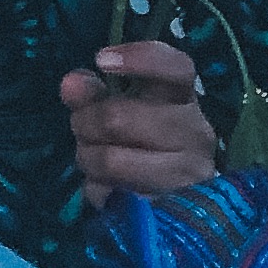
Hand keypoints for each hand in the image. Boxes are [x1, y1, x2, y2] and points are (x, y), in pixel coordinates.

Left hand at [65, 41, 221, 204]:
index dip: (139, 59)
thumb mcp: (119, 108)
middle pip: (118, 117)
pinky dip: (99, 191)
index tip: (101, 59)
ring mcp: (191, 174)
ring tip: (93, 160)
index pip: (176, 67)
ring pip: (112, 160)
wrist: (179, 199)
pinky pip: (115, 197)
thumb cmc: (144, 139)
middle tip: (82, 129)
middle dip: (85, 123)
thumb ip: (92, 93)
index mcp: (183, 98)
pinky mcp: (177, 209)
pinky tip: (108, 188)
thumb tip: (71, 83)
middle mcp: (196, 132)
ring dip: (88, 159)